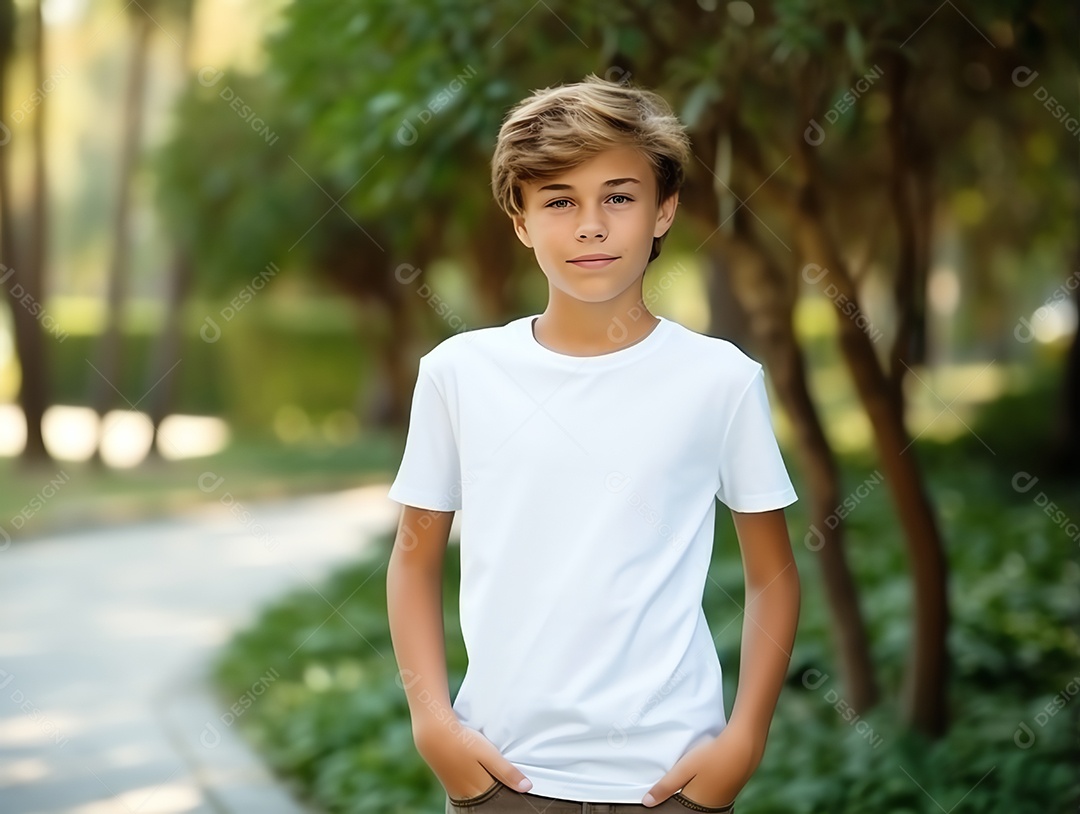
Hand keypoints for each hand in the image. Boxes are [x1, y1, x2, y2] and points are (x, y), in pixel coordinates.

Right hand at [413, 718, 532, 799]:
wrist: (433, 735)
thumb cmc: (464, 742)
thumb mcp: (488, 754)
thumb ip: (506, 771)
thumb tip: (526, 787)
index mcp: (481, 789)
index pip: (502, 799)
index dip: (512, 793)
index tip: (523, 790)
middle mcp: (469, 795)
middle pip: (491, 800)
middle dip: (502, 795)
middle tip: (513, 785)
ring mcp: (458, 791)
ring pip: (480, 797)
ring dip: (490, 792)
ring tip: (499, 781)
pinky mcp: (452, 785)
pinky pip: (469, 793)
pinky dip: (478, 789)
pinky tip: (482, 780)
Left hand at [642, 722, 764, 807]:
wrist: (744, 745)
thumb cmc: (712, 757)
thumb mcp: (684, 769)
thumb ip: (665, 786)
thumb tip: (647, 802)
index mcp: (697, 805)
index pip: (677, 809)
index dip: (668, 801)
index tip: (659, 794)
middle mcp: (711, 806)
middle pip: (688, 806)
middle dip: (678, 797)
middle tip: (669, 784)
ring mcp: (722, 798)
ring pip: (700, 799)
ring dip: (691, 791)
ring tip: (684, 778)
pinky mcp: (729, 789)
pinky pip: (710, 793)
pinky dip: (702, 786)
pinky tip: (700, 774)